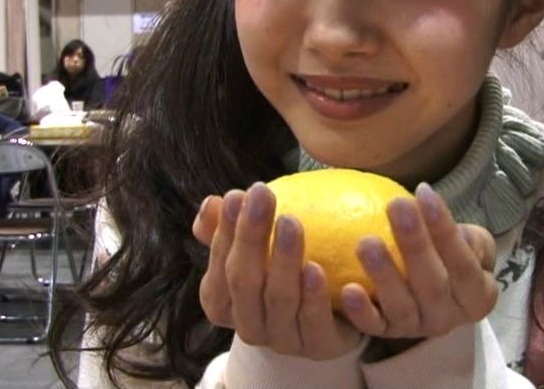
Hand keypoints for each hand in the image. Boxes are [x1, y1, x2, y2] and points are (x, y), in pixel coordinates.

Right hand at [193, 184, 362, 359]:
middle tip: (262, 195)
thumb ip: (228, 227)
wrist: (333, 314)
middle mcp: (247, 326)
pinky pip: (314, 323)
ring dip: (283, 260)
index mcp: (222, 303)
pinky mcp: (318, 347)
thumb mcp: (254, 247)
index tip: (236, 194)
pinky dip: (312, 296)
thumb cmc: (282, 271)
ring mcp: (282, 341)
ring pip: (278, 300)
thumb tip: (210, 204)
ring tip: (290, 222)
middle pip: (244, 281)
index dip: (225, 230)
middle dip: (250, 236)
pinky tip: (316, 267)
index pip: (218, 266)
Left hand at [338, 184, 498, 340]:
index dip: (445, 229)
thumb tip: (454, 226)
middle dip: (414, 244)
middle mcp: (448, 319)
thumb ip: (470, 237)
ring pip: (401, 307)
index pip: (463, 264)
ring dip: (384, 275)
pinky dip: (361, 311)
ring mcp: (416, 328)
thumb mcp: (473, 244)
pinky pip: (373, 326)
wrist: (434, 291)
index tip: (424, 193)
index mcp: (477, 298)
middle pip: (432, 285)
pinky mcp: (386, 334)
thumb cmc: (452, 256)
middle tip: (397, 206)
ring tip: (366, 242)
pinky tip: (347, 289)